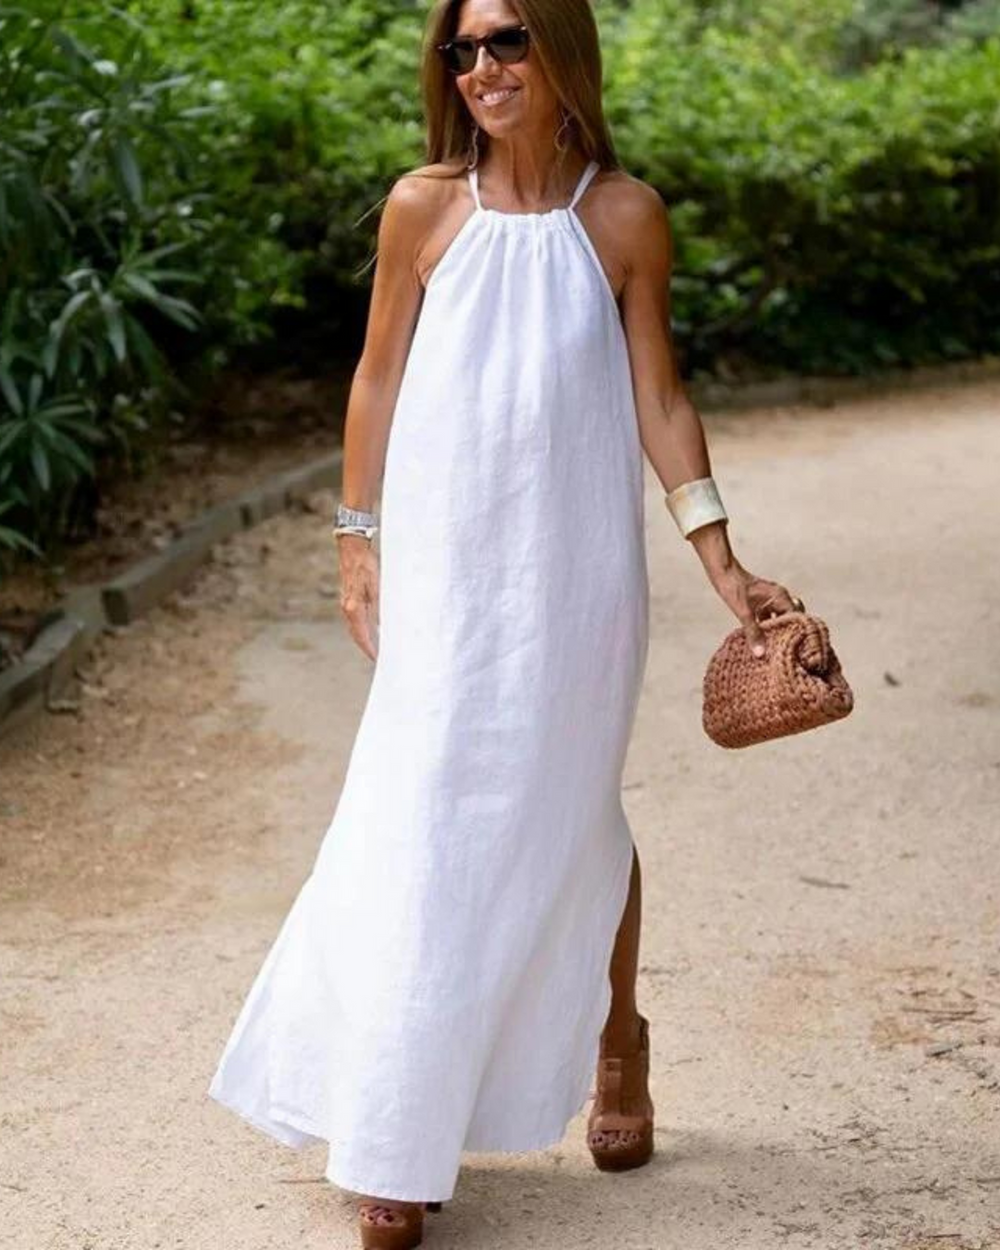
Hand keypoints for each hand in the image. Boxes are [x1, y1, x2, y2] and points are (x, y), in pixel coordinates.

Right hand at [337, 534, 379, 660]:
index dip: (370, 649)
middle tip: (378, 658)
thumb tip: (384, 624)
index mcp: (354, 607)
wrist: (352, 548)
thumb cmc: (366, 564)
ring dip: (364, 639)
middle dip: (366, 648)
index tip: (378, 659)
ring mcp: (346, 603)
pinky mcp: (348, 598)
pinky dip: (361, 629)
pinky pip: (355, 620)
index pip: (362, 635)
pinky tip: (370, 630)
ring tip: (375, 649)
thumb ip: (380, 605)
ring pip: (354, 628)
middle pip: (356, 635)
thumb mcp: (377, 584)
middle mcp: (347, 608)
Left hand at [708, 562, 802, 657]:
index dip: (795, 631)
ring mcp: (770, 599)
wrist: (722, 572)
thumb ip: (753, 632)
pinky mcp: (761, 602)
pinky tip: (760, 639)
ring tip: (772, 647)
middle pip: (791, 618)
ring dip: (776, 630)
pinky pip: (769, 616)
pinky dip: (767, 626)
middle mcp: (779, 597)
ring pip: (779, 618)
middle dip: (787, 632)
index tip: (792, 646)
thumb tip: (761, 653)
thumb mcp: (743, 613)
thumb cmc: (734, 588)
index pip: (797, 617)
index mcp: (780, 597)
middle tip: (782, 648)